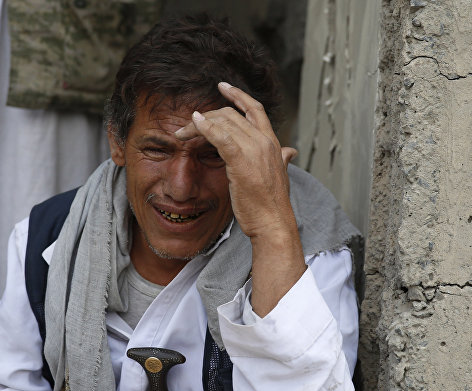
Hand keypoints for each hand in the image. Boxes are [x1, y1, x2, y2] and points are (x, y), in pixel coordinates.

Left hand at [174, 82, 305, 315]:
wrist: (273, 222)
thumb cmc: (271, 204)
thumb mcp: (278, 175)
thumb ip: (281, 159)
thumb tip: (289, 152)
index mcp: (272, 143)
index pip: (255, 109)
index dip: (238, 95)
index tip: (222, 87)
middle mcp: (265, 141)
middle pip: (232, 115)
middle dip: (207, 116)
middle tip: (187, 125)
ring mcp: (255, 150)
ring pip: (224, 123)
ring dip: (199, 124)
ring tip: (182, 131)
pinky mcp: (242, 161)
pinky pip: (221, 137)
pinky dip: (206, 127)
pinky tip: (193, 123)